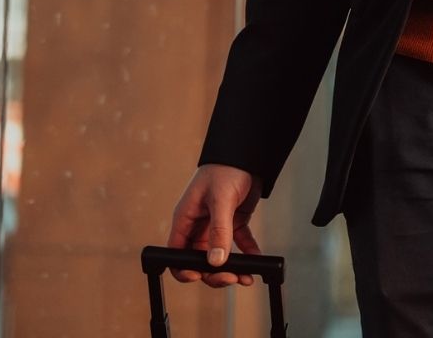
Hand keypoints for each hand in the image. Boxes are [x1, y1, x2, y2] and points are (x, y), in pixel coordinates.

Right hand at [165, 164, 262, 287]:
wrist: (247, 153)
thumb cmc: (226, 168)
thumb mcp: (221, 200)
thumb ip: (218, 231)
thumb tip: (216, 261)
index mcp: (186, 218)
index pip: (177, 251)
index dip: (184, 268)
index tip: (198, 277)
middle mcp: (198, 224)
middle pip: (199, 259)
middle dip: (213, 272)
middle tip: (231, 278)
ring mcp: (216, 224)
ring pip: (219, 255)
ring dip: (231, 267)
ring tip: (245, 277)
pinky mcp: (234, 221)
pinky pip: (238, 243)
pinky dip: (247, 253)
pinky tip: (256, 260)